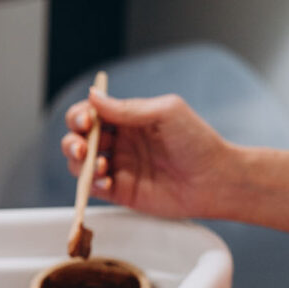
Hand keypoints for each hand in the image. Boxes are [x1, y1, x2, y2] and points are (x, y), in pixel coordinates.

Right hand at [61, 91, 231, 218]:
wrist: (215, 180)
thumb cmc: (198, 142)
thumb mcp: (165, 113)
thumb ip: (127, 108)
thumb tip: (94, 96)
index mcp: (127, 119)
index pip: (90, 114)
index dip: (80, 116)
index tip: (87, 121)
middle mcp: (119, 142)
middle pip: (77, 139)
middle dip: (72, 142)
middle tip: (83, 147)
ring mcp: (118, 167)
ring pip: (79, 164)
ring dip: (81, 163)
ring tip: (101, 166)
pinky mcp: (120, 191)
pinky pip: (93, 188)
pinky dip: (92, 185)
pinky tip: (106, 182)